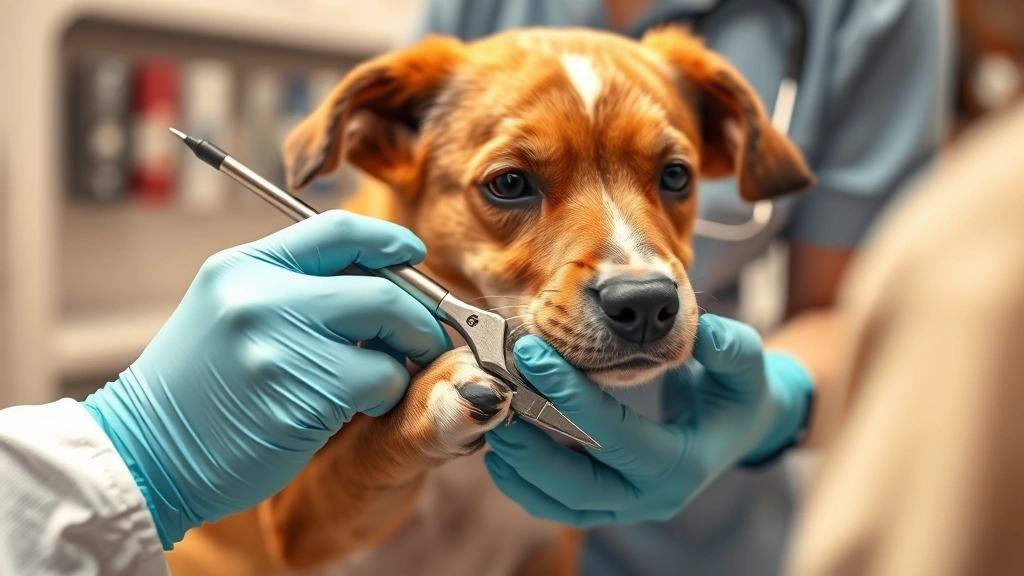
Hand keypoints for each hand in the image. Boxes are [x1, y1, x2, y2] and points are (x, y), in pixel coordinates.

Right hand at [82, 211, 449, 547]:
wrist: (145, 453)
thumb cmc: (200, 389)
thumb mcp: (231, 312)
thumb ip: (296, 288)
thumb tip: (389, 282)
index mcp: (244, 266)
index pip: (338, 229)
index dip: (389, 241)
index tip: (414, 255)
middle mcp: (261, 294)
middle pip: (381, 286)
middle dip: (418, 315)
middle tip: (423, 339)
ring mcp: (280, 343)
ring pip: (388, 333)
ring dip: (400, 360)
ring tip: (374, 380)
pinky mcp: (302, 393)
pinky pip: (381, 381)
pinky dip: (384, 395)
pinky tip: (352, 410)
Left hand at [483, 314, 812, 526]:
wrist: (739, 426)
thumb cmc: (739, 389)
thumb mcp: (745, 363)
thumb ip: (727, 349)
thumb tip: (699, 333)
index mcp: (684, 464)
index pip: (616, 436)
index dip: (570, 395)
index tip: (532, 352)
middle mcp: (652, 496)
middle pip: (577, 483)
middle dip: (531, 437)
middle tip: (496, 390)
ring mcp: (626, 506)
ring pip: (558, 501)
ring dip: (518, 462)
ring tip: (490, 413)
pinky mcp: (605, 504)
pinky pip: (554, 504)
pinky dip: (522, 479)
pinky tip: (499, 441)